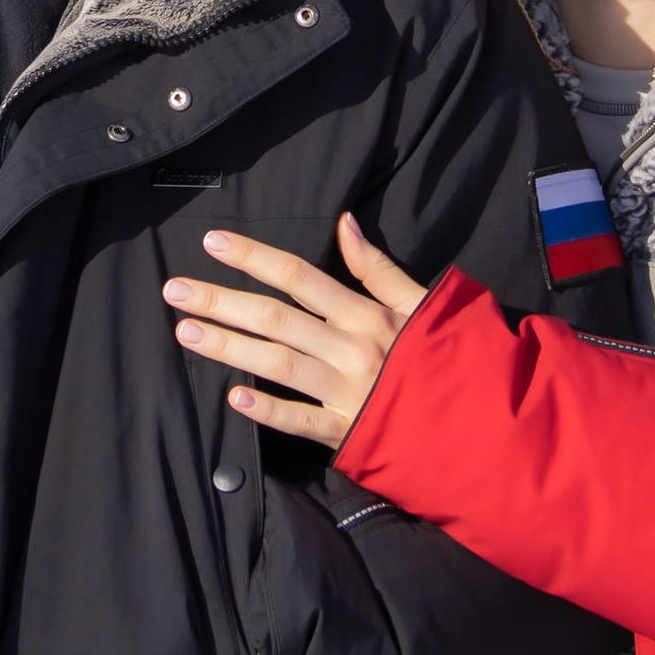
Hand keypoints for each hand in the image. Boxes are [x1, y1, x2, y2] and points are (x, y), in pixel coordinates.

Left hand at [163, 214, 427, 451]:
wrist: (480, 419)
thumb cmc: (447, 355)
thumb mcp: (420, 302)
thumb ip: (378, 267)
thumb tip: (344, 223)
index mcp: (366, 314)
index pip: (300, 277)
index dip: (254, 258)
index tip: (213, 242)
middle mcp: (351, 348)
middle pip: (276, 318)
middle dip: (222, 301)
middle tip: (175, 290)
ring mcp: (347, 391)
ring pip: (278, 364)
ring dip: (229, 347)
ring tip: (186, 333)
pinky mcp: (348, 431)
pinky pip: (302, 422)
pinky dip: (269, 411)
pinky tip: (234, 399)